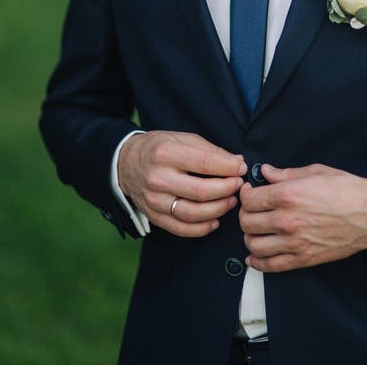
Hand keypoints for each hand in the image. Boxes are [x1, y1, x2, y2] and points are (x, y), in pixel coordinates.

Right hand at [118, 131, 246, 237]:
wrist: (125, 163)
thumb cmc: (159, 147)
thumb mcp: (182, 138)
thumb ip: (210, 151)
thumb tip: (237, 163)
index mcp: (166, 153)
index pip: (204, 164)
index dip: (228, 168)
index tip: (241, 168)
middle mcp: (158, 178)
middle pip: (201, 191)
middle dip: (226, 190)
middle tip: (239, 186)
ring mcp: (154, 200)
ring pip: (192, 213)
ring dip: (218, 210)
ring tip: (231, 201)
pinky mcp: (153, 216)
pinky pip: (181, 229)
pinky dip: (202, 228)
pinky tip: (215, 220)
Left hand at [239, 163, 366, 272]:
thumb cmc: (345, 189)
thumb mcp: (314, 172)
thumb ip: (285, 174)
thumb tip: (265, 171)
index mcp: (287, 195)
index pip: (249, 199)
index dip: (245, 194)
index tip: (249, 192)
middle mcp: (286, 220)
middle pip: (247, 222)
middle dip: (245, 214)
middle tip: (252, 210)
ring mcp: (294, 242)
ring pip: (254, 245)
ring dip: (250, 237)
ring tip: (256, 230)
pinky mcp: (303, 259)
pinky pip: (271, 266)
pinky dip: (257, 263)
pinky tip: (254, 257)